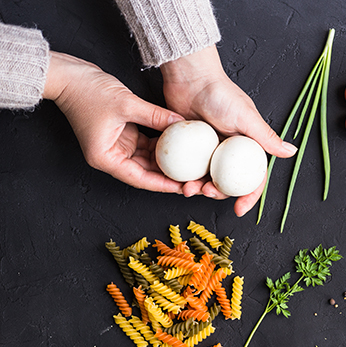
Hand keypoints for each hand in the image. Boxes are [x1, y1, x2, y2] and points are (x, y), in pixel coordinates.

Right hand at [43, 51, 184, 192]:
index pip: (139, 178)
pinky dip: (161, 145)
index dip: (162, 184)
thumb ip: (155, 116)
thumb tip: (180, 124)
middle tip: (191, 178)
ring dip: (167, 161)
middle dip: (168, 175)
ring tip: (189, 165)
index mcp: (105, 158)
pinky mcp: (123, 135)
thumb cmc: (87, 91)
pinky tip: (179, 146)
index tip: (182, 187)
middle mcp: (111, 156)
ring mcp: (117, 146)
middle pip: (145, 173)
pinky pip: (146, 145)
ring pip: (148, 159)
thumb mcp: (126, 104)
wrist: (68, 75)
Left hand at [160, 45, 296, 215]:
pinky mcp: (190, 148)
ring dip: (199, 188)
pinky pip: (189, 169)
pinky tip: (179, 182)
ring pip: (207, 179)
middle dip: (219, 194)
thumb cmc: (220, 94)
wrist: (190, 78)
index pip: (252, 177)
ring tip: (189, 188)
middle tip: (208, 193)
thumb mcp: (247, 118)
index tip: (239, 210)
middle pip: (227, 183)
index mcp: (247, 146)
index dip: (249, 196)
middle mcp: (229, 151)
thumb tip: (291, 151)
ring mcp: (209, 151)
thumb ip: (267, 137)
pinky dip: (185, 178)